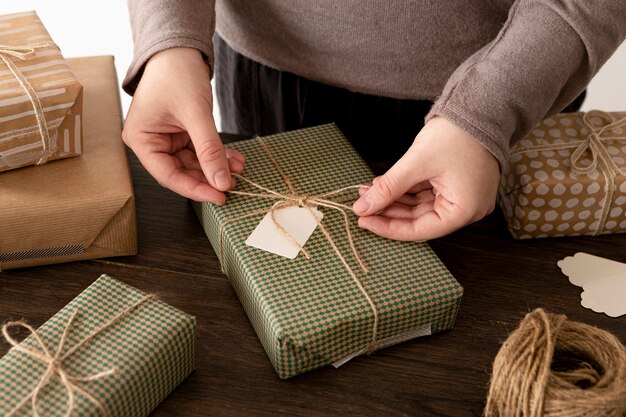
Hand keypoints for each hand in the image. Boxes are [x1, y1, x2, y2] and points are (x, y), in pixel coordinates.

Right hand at [122, 47, 243, 202]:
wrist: (180, 49)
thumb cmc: (177, 74)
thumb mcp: (195, 113)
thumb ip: (209, 149)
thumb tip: (222, 181)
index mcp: (141, 139)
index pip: (168, 175)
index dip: (195, 189)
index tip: (219, 196)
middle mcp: (151, 142)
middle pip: (182, 172)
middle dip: (209, 178)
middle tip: (233, 185)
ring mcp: (167, 139)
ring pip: (194, 164)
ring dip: (217, 167)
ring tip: (238, 169)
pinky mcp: (182, 134)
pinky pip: (201, 152)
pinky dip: (217, 155)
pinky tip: (234, 159)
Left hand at [352, 117, 499, 240]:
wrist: (481, 105)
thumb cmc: (457, 133)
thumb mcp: (417, 162)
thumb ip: (389, 187)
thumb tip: (363, 207)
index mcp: (464, 210)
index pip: (420, 230)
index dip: (389, 228)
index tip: (363, 221)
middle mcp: (467, 209)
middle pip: (419, 219)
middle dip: (388, 210)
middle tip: (362, 204)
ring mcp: (462, 196)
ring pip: (420, 206)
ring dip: (394, 200)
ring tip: (368, 191)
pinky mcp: (456, 184)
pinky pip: (426, 194)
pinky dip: (405, 190)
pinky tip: (383, 184)